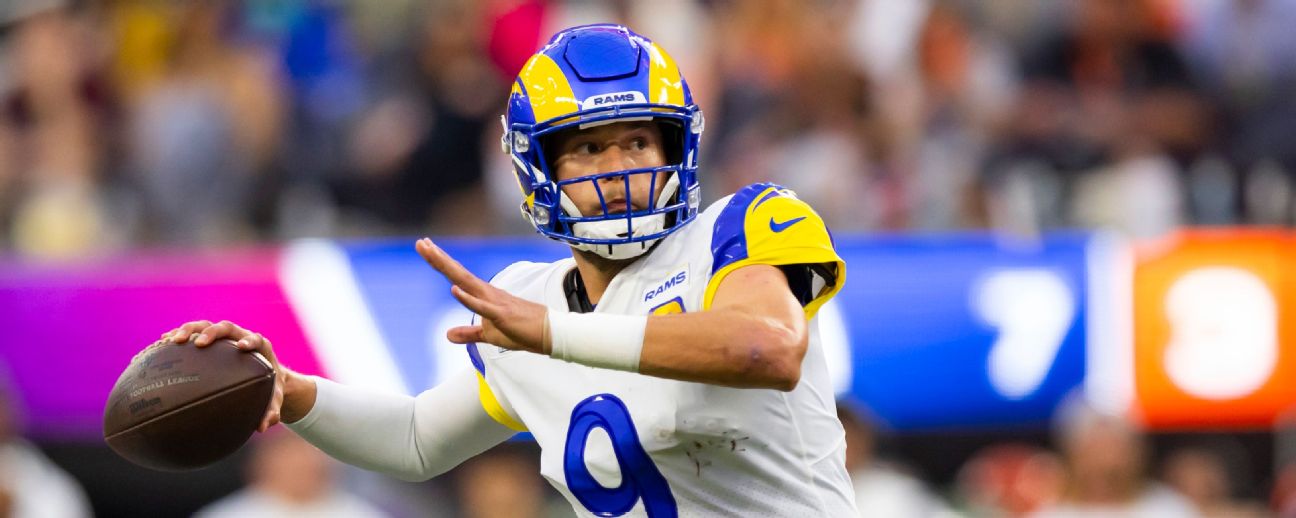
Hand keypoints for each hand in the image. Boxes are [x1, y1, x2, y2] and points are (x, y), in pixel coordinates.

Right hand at [160, 320, 291, 431]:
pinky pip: (192, 334)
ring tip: (172, 341)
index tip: (242, 347)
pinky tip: (161, 344)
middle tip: (199, 343)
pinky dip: (178, 336)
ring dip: (189, 330)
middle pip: (226, 327)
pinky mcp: (210, 340)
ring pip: (205, 326)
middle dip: (212, 332)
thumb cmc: (269, 388)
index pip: (255, 339)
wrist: (263, 377)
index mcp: (260, 347)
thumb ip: (271, 411)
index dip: (249, 341)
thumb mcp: (273, 400)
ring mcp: (224, 337)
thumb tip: (263, 427)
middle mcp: (240, 336)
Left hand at [415, 238, 548, 353]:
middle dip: (438, 258)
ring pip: (466, 282)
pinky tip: (454, 289)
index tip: (426, 247)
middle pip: (457, 273)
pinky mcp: (502, 315)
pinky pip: (482, 306)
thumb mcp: (489, 335)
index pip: (457, 277)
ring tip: (431, 253)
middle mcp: (487, 293)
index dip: (440, 263)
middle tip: (421, 242)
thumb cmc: (522, 331)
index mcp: (483, 296)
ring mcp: (494, 302)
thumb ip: (469, 333)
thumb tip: (447, 334)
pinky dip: (467, 298)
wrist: (550, 333)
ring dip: (448, 268)